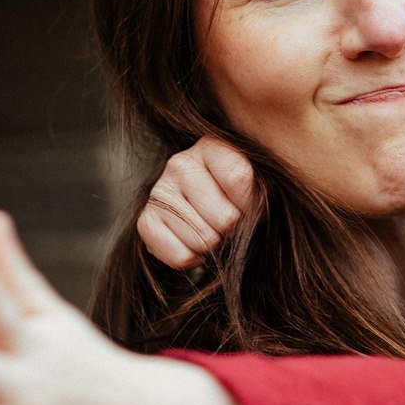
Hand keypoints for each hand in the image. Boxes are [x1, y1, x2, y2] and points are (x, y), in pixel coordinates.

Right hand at [138, 138, 255, 267]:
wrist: (210, 221)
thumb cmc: (240, 201)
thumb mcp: (259, 189)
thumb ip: (259, 192)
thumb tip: (238, 216)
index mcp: (211, 146)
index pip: (238, 177)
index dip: (251, 203)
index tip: (247, 203)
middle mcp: (179, 163)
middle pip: (225, 217)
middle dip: (232, 228)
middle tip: (226, 221)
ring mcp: (159, 191)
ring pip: (204, 239)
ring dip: (213, 245)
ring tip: (209, 229)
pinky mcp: (145, 221)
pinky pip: (181, 256)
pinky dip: (193, 258)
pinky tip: (192, 241)